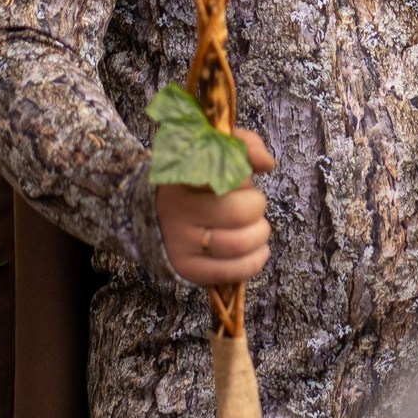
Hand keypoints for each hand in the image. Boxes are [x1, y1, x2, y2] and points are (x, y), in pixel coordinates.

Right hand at [156, 129, 275, 287]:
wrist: (150, 214)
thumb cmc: (193, 182)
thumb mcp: (210, 153)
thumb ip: (242, 146)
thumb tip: (267, 163)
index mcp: (181, 176)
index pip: (224, 173)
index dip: (243, 177)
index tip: (241, 178)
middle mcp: (176, 211)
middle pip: (238, 213)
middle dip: (257, 206)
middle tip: (253, 204)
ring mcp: (180, 243)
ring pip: (238, 244)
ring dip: (259, 234)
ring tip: (256, 227)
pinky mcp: (187, 269)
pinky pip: (232, 271)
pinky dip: (254, 261)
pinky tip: (258, 249)